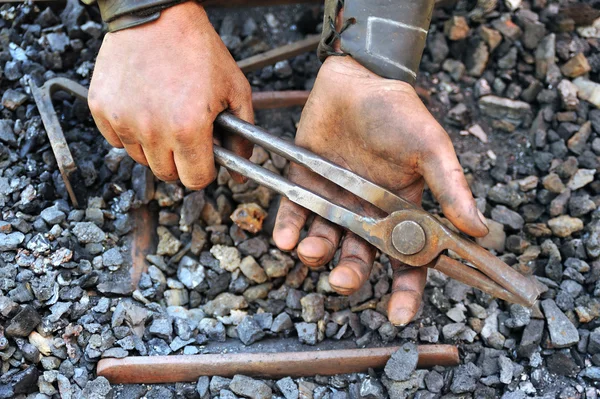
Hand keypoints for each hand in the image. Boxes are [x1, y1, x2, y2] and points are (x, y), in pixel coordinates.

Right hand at [89, 2, 252, 188]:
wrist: (157, 15)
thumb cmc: (198, 49)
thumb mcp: (235, 90)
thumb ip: (242, 136)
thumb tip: (241, 173)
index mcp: (189, 128)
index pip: (195, 180)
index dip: (204, 171)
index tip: (205, 158)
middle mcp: (153, 129)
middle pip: (166, 174)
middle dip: (181, 160)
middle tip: (186, 134)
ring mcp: (123, 120)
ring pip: (141, 159)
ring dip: (155, 147)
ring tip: (164, 115)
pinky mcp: (101, 109)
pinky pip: (117, 141)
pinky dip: (130, 132)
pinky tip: (143, 108)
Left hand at [273, 56, 488, 325]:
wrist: (357, 78)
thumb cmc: (399, 111)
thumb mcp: (431, 147)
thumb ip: (451, 187)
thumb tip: (480, 230)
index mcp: (403, 211)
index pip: (408, 261)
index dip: (406, 292)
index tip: (399, 315)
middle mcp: (368, 213)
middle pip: (360, 258)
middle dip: (351, 275)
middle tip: (343, 280)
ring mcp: (335, 200)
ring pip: (325, 242)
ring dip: (316, 255)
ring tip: (311, 252)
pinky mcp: (304, 184)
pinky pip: (293, 215)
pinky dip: (287, 230)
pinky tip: (286, 239)